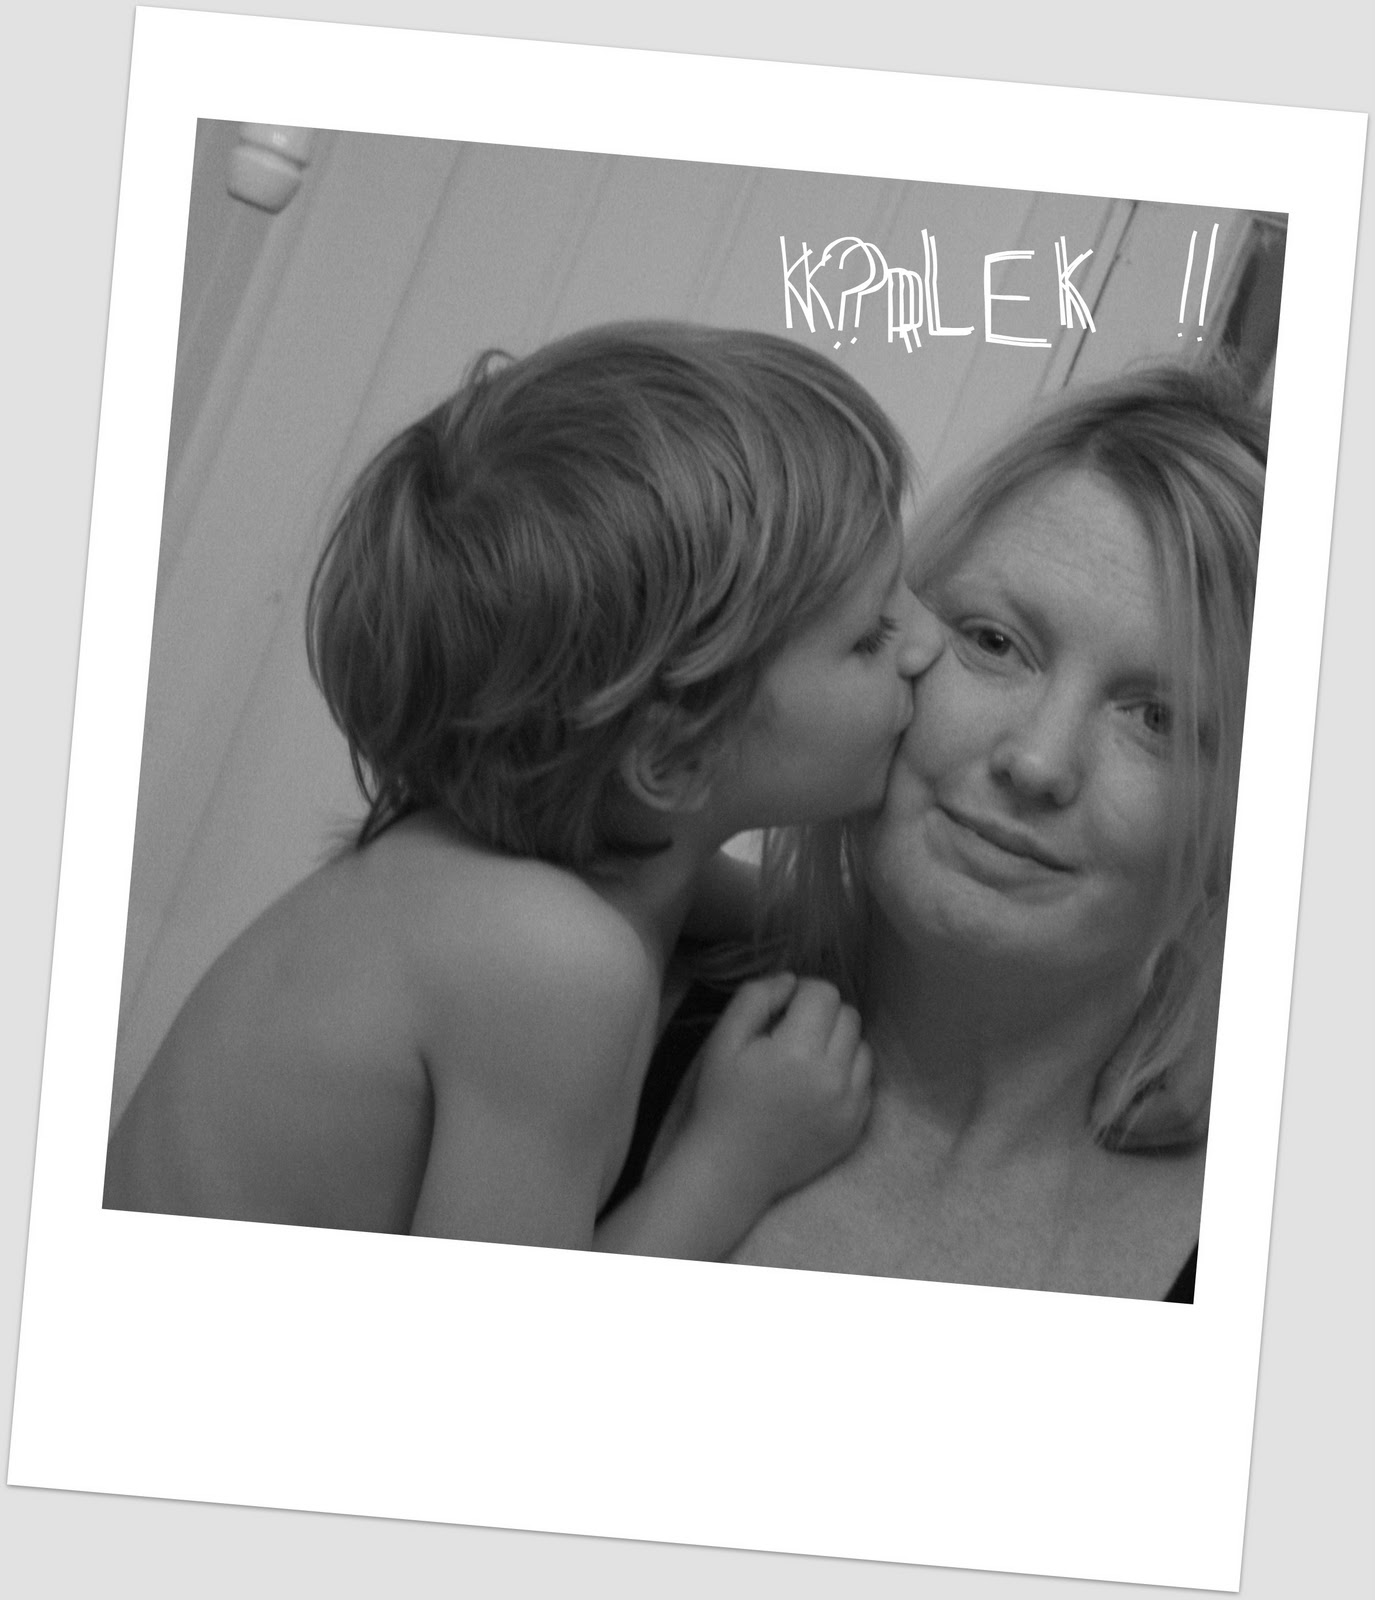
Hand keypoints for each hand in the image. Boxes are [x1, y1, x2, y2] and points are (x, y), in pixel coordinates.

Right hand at [687, 973, 872, 1208]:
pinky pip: (866, 1080)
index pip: (825, 994)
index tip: (782, 1013)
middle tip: (792, 1035)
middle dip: (822, 1016)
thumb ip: (756, 998)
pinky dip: (847, 1075)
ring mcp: (850, 1105)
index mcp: (797, 1052)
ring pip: (862, 1045)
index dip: (802, 994)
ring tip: (807, 1061)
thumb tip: (792, 980)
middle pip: (848, 1015)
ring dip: (838, 1043)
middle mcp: (833, 1077)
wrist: (732, 1168)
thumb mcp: (724, 1040)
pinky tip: (817, 1087)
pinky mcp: (857, 1126)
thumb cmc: (722, 1100)